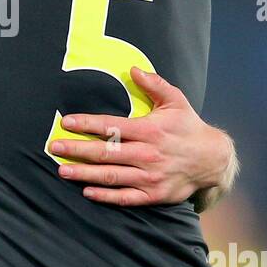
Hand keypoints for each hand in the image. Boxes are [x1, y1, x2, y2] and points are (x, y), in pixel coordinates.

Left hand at [48, 66, 236, 207]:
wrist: (212, 160)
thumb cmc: (189, 127)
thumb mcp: (176, 101)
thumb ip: (154, 84)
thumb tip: (133, 69)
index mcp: (149, 130)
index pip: (111, 126)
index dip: (87, 124)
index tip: (66, 122)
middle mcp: (147, 154)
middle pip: (105, 152)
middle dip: (77, 149)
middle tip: (53, 148)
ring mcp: (149, 177)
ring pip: (111, 176)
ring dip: (84, 174)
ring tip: (62, 171)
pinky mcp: (153, 195)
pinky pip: (125, 197)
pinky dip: (105, 196)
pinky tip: (87, 191)